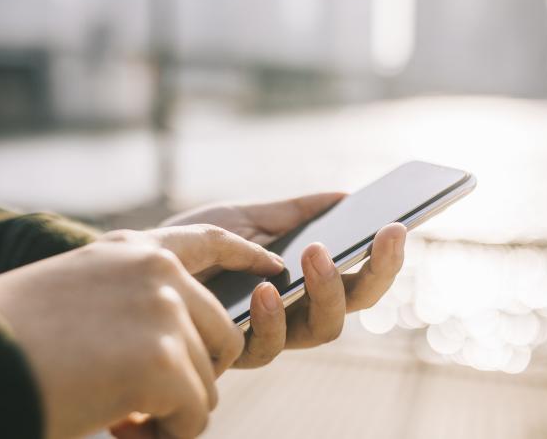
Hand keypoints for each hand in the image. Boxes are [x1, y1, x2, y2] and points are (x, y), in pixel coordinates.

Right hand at [0, 232, 280, 438]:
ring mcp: (163, 309)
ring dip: (174, 407)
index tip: (275, 269)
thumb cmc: (10, 337)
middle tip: (144, 402)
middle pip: (220, 332)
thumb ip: (133, 306)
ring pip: (207, 377)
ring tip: (123, 418)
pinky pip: (194, 412)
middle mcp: (155, 270)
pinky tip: (124, 428)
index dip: (247, 258)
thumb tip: (178, 352)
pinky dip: (168, 432)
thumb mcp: (80, 299)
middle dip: (192, 374)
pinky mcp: (162, 357)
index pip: (210, 242)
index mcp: (131, 250)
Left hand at [162, 193, 406, 366]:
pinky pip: (267, 344)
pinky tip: (266, 287)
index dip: (384, 257)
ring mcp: (271, 333)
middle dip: (374, 272)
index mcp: (306, 279)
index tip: (400, 223)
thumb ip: (295, 211)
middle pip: (354, 306)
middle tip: (379, 235)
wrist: (146, 261)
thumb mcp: (249, 216)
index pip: (359, 275)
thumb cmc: (199, 240)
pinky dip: (273, 316)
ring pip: (322, 331)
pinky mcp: (238, 351)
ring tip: (316, 253)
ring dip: (327, 291)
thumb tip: (347, 195)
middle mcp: (297, 311)